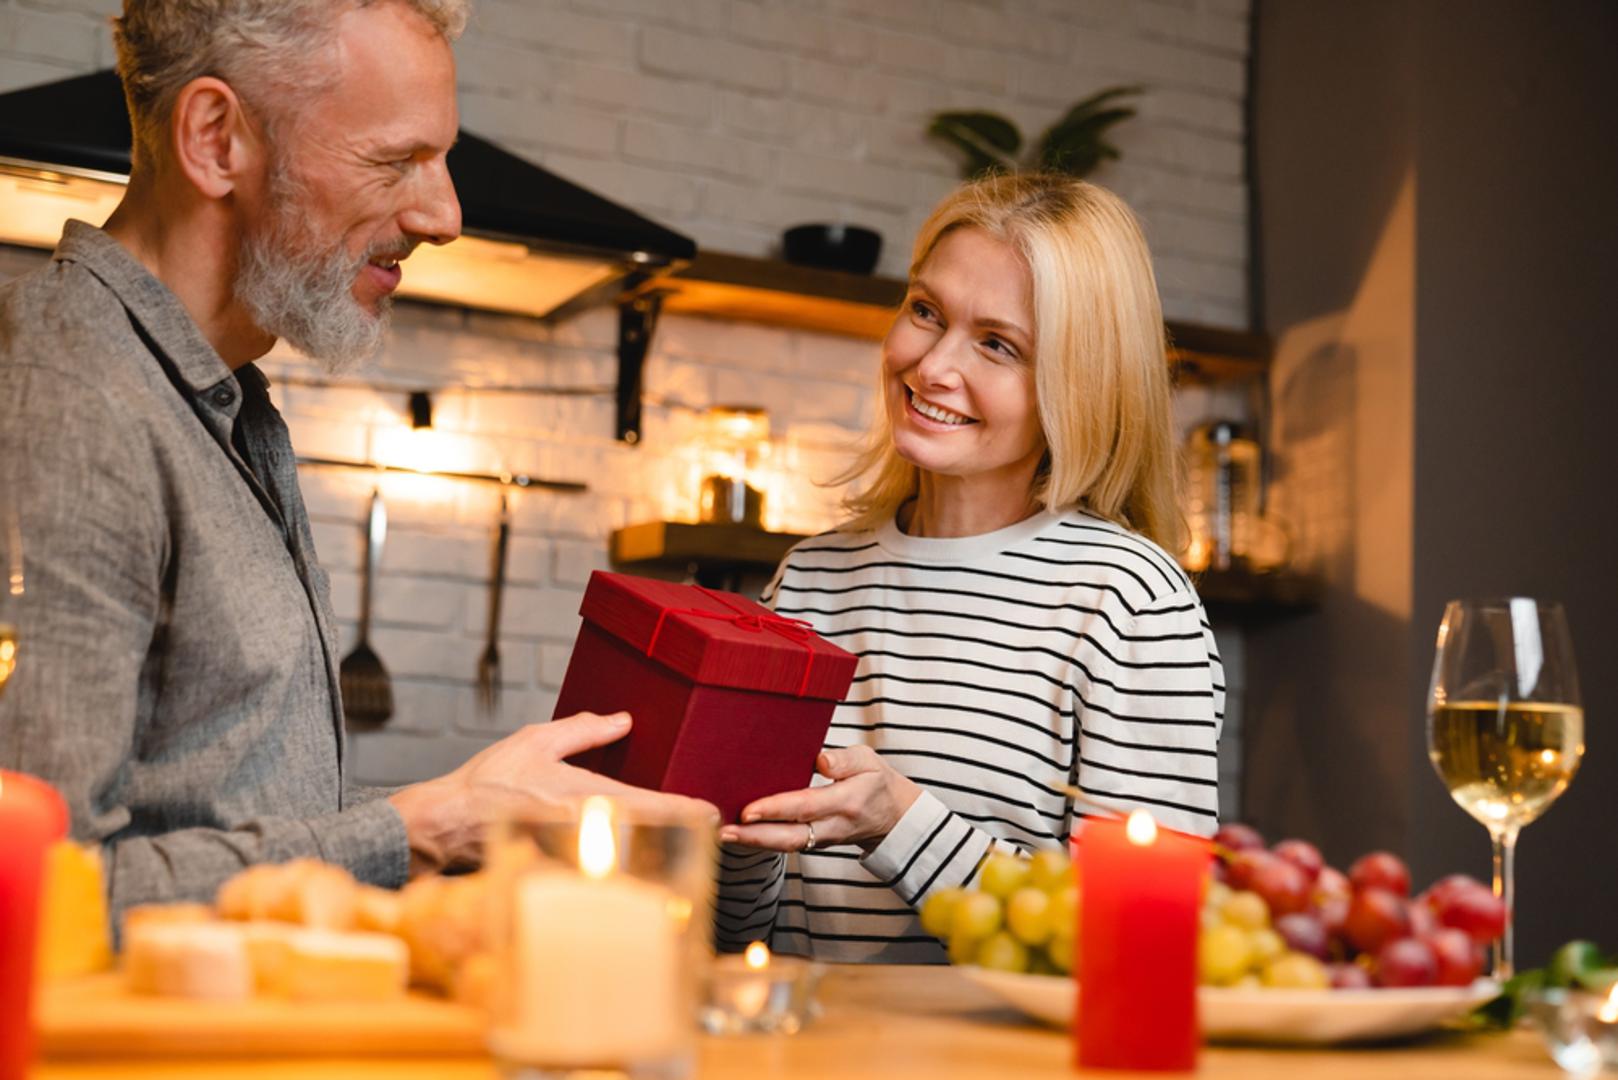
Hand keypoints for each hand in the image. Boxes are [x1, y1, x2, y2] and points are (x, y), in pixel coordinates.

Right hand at [388, 711, 716, 875]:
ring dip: (655, 843)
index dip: (684, 809)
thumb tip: (624, 720)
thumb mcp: (536, 741)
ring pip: (627, 849)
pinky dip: (623, 856)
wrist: (447, 824)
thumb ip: (583, 730)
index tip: (712, 812)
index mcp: (584, 796)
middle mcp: (585, 827)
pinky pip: (601, 861)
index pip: (648, 803)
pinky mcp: (560, 862)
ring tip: (684, 835)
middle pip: (647, 832)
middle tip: (711, 826)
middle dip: (679, 830)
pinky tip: (636, 851)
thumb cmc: (487, 782)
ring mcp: (574, 850)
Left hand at [719, 746, 920, 853]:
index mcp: (847, 801)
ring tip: (724, 834)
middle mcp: (833, 826)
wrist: (893, 817)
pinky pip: (787, 844)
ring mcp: (824, 839)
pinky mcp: (815, 843)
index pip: (806, 806)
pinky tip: (740, 833)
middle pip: (791, 837)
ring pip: (787, 845)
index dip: (776, 809)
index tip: (749, 809)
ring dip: (755, 842)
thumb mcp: (869, 761)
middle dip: (756, 836)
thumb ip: (846, 760)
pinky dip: (763, 841)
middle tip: (726, 831)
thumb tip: (820, 760)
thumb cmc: (876, 783)